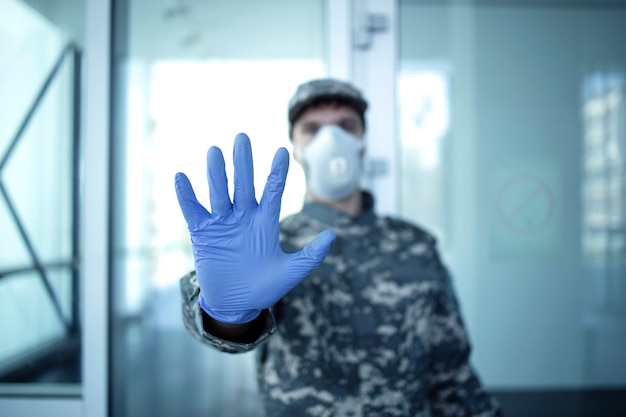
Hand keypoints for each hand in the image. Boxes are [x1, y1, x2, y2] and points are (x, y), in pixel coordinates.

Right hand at [175, 133, 334, 323]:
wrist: (236, 305)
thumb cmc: (265, 287)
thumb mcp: (291, 273)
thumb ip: (310, 255)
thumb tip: (332, 236)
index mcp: (265, 221)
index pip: (273, 190)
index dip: (277, 171)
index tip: (283, 151)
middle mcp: (244, 216)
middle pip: (243, 184)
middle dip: (243, 162)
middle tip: (242, 137)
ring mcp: (222, 223)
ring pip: (219, 192)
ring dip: (216, 173)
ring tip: (215, 151)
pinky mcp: (202, 234)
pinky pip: (193, 211)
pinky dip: (186, 196)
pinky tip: (181, 177)